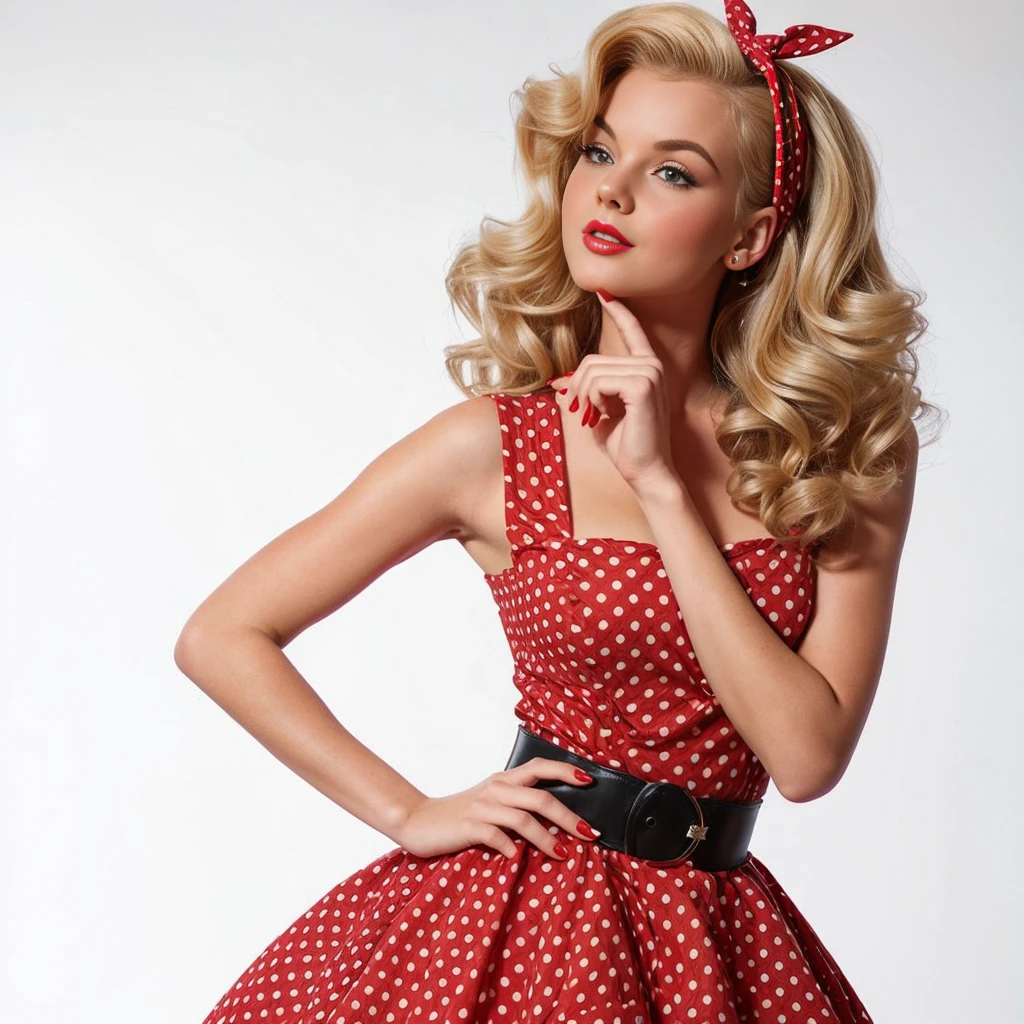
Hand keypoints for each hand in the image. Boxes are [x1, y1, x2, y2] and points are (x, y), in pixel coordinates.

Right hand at [393, 757, 601, 860]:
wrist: (418, 820)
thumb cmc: (460, 814)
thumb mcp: (490, 801)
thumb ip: (516, 804)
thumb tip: (555, 819)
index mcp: (504, 780)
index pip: (540, 767)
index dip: (566, 770)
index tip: (590, 780)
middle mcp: (496, 789)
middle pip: (541, 798)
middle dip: (569, 817)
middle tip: (590, 833)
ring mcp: (483, 807)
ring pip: (525, 819)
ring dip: (548, 839)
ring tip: (563, 855)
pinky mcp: (470, 826)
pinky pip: (498, 837)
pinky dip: (511, 849)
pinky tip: (517, 859)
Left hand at [551, 292, 676, 493]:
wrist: (645, 471)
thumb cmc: (625, 446)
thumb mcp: (597, 415)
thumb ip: (583, 393)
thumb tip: (557, 383)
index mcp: (645, 369)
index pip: (632, 331)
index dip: (618, 311)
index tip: (604, 292)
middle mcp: (651, 365)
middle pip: (593, 360)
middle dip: (579, 389)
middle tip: (584, 413)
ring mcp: (650, 373)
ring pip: (592, 371)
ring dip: (584, 398)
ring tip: (595, 417)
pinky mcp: (643, 386)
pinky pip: (598, 382)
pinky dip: (592, 401)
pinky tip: (603, 416)